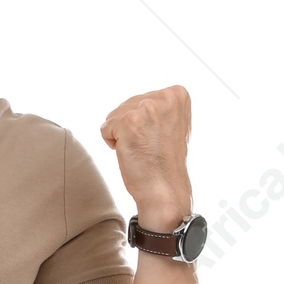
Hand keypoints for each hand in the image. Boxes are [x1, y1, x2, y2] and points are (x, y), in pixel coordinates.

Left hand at [100, 84, 193, 229]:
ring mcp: (147, 108)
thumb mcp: (172, 124)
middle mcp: (165, 97)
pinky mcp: (129, 122)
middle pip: (127, 105)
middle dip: (131, 128)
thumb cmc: (164, 162)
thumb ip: (159, 107)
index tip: (158, 138)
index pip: (143, 99)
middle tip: (149, 147)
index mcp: (177, 94)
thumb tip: (142, 101)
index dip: (144, 122)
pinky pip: (106, 128)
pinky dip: (113, 144)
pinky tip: (132, 152)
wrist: (164, 189)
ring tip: (141, 149)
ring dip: (122, 135)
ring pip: (115, 116)